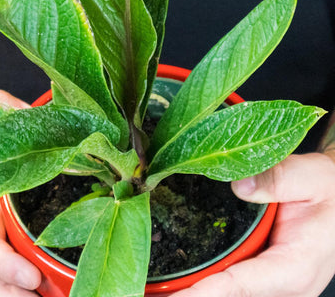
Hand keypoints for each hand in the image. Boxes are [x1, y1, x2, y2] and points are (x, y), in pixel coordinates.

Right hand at [0, 90, 41, 295]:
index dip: (3, 266)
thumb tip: (42, 115)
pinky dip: (34, 287)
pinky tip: (56, 291)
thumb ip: (13, 113)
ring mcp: (2, 235)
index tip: (32, 276)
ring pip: (1, 281)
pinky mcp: (18, 235)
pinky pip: (20, 266)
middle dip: (11, 296)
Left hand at [170, 153, 334, 296]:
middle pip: (226, 296)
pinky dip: (203, 284)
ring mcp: (269, 280)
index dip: (202, 293)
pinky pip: (229, 282)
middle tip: (146, 293)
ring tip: (154, 290)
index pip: (239, 286)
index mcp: (293, 267)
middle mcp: (279, 283)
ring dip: (190, 292)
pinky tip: (177, 279)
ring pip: (226, 293)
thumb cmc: (328, 190)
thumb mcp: (310, 177)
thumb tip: (237, 184)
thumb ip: (278, 179)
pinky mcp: (261, 271)